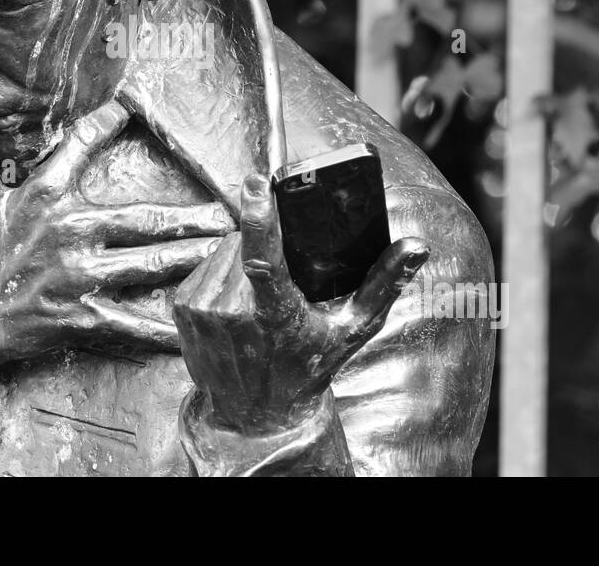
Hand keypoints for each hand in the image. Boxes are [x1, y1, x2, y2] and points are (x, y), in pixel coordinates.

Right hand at [0, 100, 234, 400]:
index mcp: (42, 196)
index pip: (79, 145)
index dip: (107, 121)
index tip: (133, 103)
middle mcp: (64, 230)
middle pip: (142, 218)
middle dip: (191, 217)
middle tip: (229, 213)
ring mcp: (75, 276)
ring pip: (148, 265)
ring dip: (192, 260)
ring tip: (228, 253)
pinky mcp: (79, 317)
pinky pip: (131, 322)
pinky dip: (165, 328)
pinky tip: (195, 326)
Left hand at [173, 173, 428, 433]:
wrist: (254, 416)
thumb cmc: (308, 368)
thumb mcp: (351, 330)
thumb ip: (383, 285)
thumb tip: (416, 247)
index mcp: (276, 314)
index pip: (263, 257)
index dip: (259, 216)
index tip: (257, 183)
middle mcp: (233, 312)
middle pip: (246, 245)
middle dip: (263, 244)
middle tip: (281, 277)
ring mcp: (203, 311)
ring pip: (223, 251)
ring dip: (240, 259)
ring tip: (258, 294)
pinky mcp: (182, 309)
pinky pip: (205, 267)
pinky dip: (222, 273)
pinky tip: (236, 301)